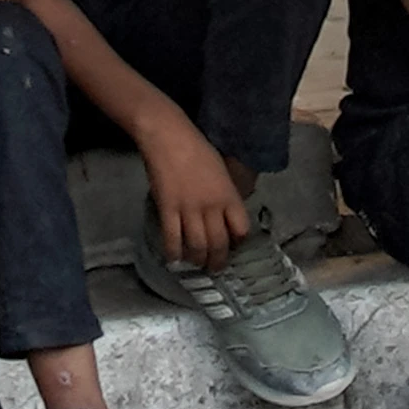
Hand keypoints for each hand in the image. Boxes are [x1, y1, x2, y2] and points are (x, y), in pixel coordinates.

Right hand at [142, 111, 251, 268]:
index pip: (241, 229)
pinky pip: (172, 239)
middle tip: (215, 268)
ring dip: (197, 260)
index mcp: (230, 195)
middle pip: (219, 243)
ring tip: (196, 264)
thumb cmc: (199, 151)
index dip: (238, 243)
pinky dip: (173, 253)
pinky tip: (174, 259)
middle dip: (218, 260)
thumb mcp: (222, 173)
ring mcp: (189, 209)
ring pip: (197, 246)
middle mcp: (212, 206)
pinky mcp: (167, 210)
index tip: (234, 248)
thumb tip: (224, 216)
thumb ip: (225, 196)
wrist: (171, 139)